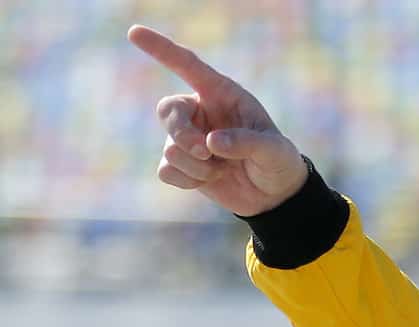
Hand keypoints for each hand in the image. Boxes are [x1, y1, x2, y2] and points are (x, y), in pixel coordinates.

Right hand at [129, 24, 306, 216]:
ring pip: (170, 148)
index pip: (187, 66)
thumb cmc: (277, 162)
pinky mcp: (182, 164)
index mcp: (222, 94)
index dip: (161, 49)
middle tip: (205, 152)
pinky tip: (211, 179)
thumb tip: (210, 142)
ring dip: (197, 166)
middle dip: (182, 134)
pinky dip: (189, 180)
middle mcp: (200, 111)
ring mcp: (188, 137)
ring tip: (223, 169)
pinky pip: (167, 170)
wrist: (274, 194)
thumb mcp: (274, 150)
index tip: (134, 32)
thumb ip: (247, 142)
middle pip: (167, 110)